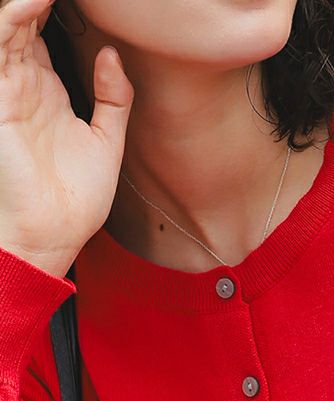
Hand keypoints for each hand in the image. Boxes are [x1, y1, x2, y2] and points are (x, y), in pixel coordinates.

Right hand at [0, 0, 133, 262]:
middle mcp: (25, 85)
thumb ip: (113, 99)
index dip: (59, 9)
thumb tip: (112, 55)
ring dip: (27, 3)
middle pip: (24, 22)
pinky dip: (13, 19)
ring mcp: (9, 90)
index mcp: (48, 93)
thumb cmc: (75, 200)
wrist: (54, 235)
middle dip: (42, 2)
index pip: (44, 34)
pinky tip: (34, 2)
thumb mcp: (107, 143)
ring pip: (9, 25)